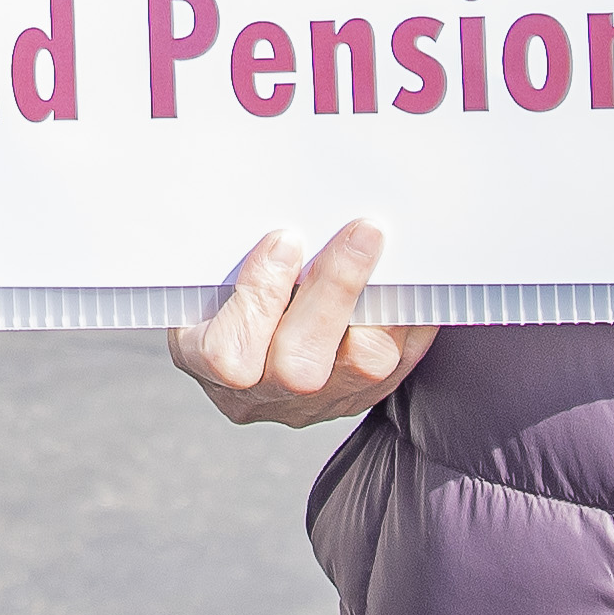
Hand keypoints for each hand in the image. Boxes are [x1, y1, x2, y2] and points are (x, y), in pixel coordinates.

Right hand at [169, 220, 436, 425]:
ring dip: (379, 301)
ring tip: (385, 250)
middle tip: (361, 233)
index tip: (283, 241)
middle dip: (334, 291)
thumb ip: (227, 249)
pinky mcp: (359, 395)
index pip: (225, 356)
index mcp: (203, 362)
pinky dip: (408, 316)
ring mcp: (313, 403)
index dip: (257, 300)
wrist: (254, 320)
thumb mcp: (203, 267)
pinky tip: (410, 277)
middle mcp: (259, 395)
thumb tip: (277, 211)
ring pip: (360, 368)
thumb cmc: (219, 283)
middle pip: (300, 367)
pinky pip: (399, 363)